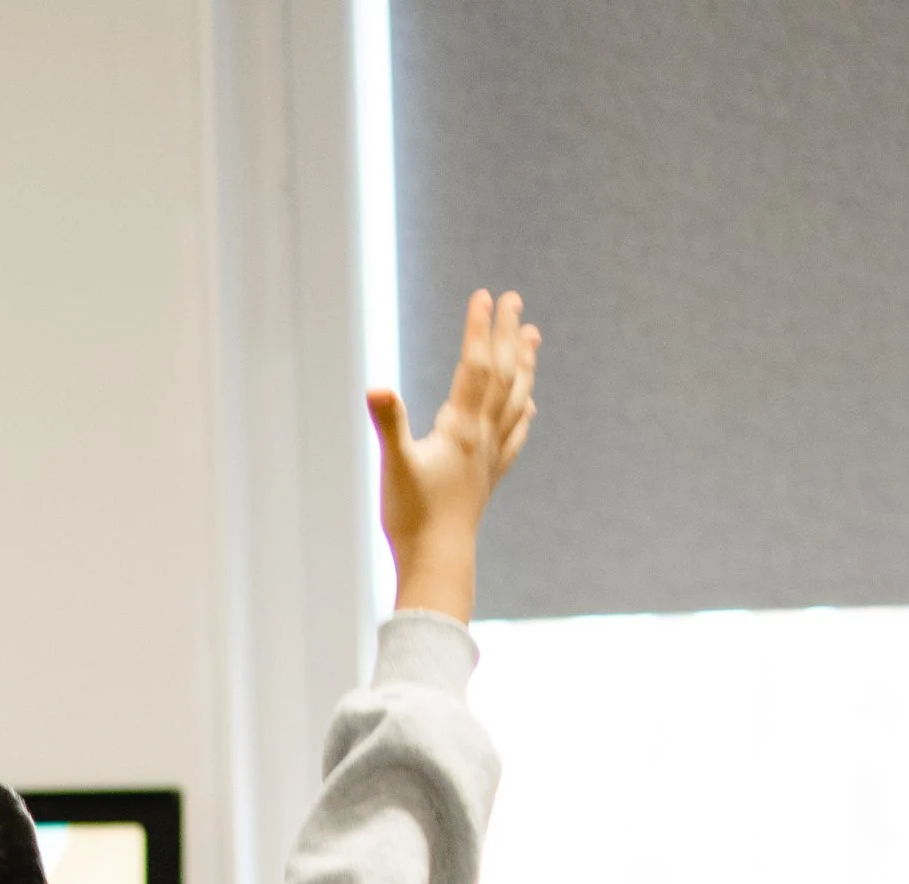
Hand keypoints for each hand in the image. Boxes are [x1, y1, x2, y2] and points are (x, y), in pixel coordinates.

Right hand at [367, 291, 538, 622]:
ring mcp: (489, 458)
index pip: (475, 366)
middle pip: (503, 375)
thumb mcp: (394, 465)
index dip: (479, 329)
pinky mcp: (488, 479)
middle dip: (508, 335)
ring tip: (533, 336)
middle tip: (515, 300)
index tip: (484, 295)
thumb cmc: (412, 517)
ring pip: (516, 401)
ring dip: (525, 366)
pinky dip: (524, 415)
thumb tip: (375, 387)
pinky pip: (513, 438)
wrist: (438, 563)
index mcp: (460, 427)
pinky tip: (530, 407)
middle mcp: (482, 437)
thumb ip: (388, 423)